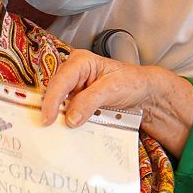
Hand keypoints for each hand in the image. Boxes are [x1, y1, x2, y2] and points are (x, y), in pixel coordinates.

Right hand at [38, 52, 192, 154]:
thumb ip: (89, 101)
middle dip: (51, 109)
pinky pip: (66, 111)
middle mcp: (73, 73)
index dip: (52, 100)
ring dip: (58, 117)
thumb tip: (70, 118)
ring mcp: (74, 88)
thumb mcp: (111, 89)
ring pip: (58, 103)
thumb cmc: (131, 82)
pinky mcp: (77, 101)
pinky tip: (65, 130)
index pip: (60, 81)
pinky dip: (65, 120)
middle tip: (47, 128)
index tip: (48, 119)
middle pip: (55, 91)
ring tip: (54, 131)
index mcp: (80, 61)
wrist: (144, 93)